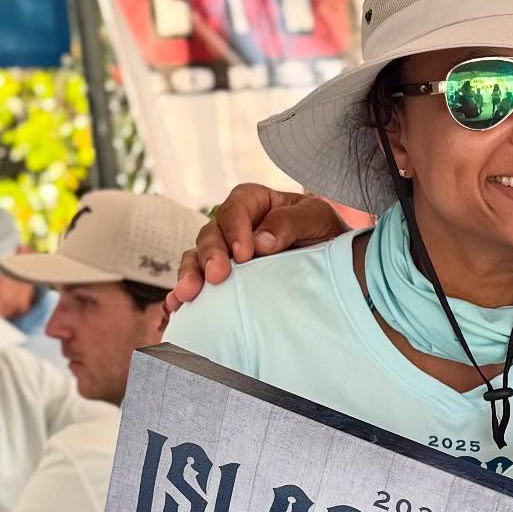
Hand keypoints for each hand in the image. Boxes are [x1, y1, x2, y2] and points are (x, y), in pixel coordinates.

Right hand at [165, 185, 349, 312]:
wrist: (336, 265)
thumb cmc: (325, 233)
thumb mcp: (317, 219)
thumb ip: (290, 223)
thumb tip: (260, 242)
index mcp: (255, 202)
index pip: (235, 209)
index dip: (235, 229)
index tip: (245, 255)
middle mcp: (234, 226)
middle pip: (210, 234)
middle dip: (209, 256)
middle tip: (216, 277)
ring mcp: (225, 253)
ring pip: (197, 259)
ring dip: (190, 276)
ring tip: (187, 295)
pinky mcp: (223, 280)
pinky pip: (198, 285)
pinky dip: (185, 296)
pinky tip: (177, 309)